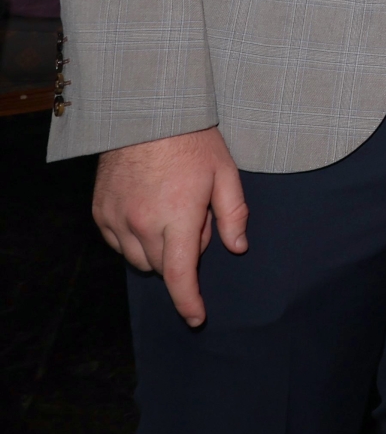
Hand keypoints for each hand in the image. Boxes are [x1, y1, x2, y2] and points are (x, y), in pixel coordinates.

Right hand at [92, 126, 247, 326]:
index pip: (181, 275)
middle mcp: (141, 224)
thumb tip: (238, 247)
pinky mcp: (100, 212)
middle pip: (163, 267)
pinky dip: (135, 238)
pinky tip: (149, 212)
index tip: (197, 318)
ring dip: (159, 249)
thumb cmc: (192, 141)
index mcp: (176, 218)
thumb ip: (233, 215)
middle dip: (183, 256)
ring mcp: (116, 219)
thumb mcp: (225, 174)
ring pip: (139, 258)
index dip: (189, 303)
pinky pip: (118, 242)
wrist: (146, 114)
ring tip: (173, 209)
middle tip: (196, 217)